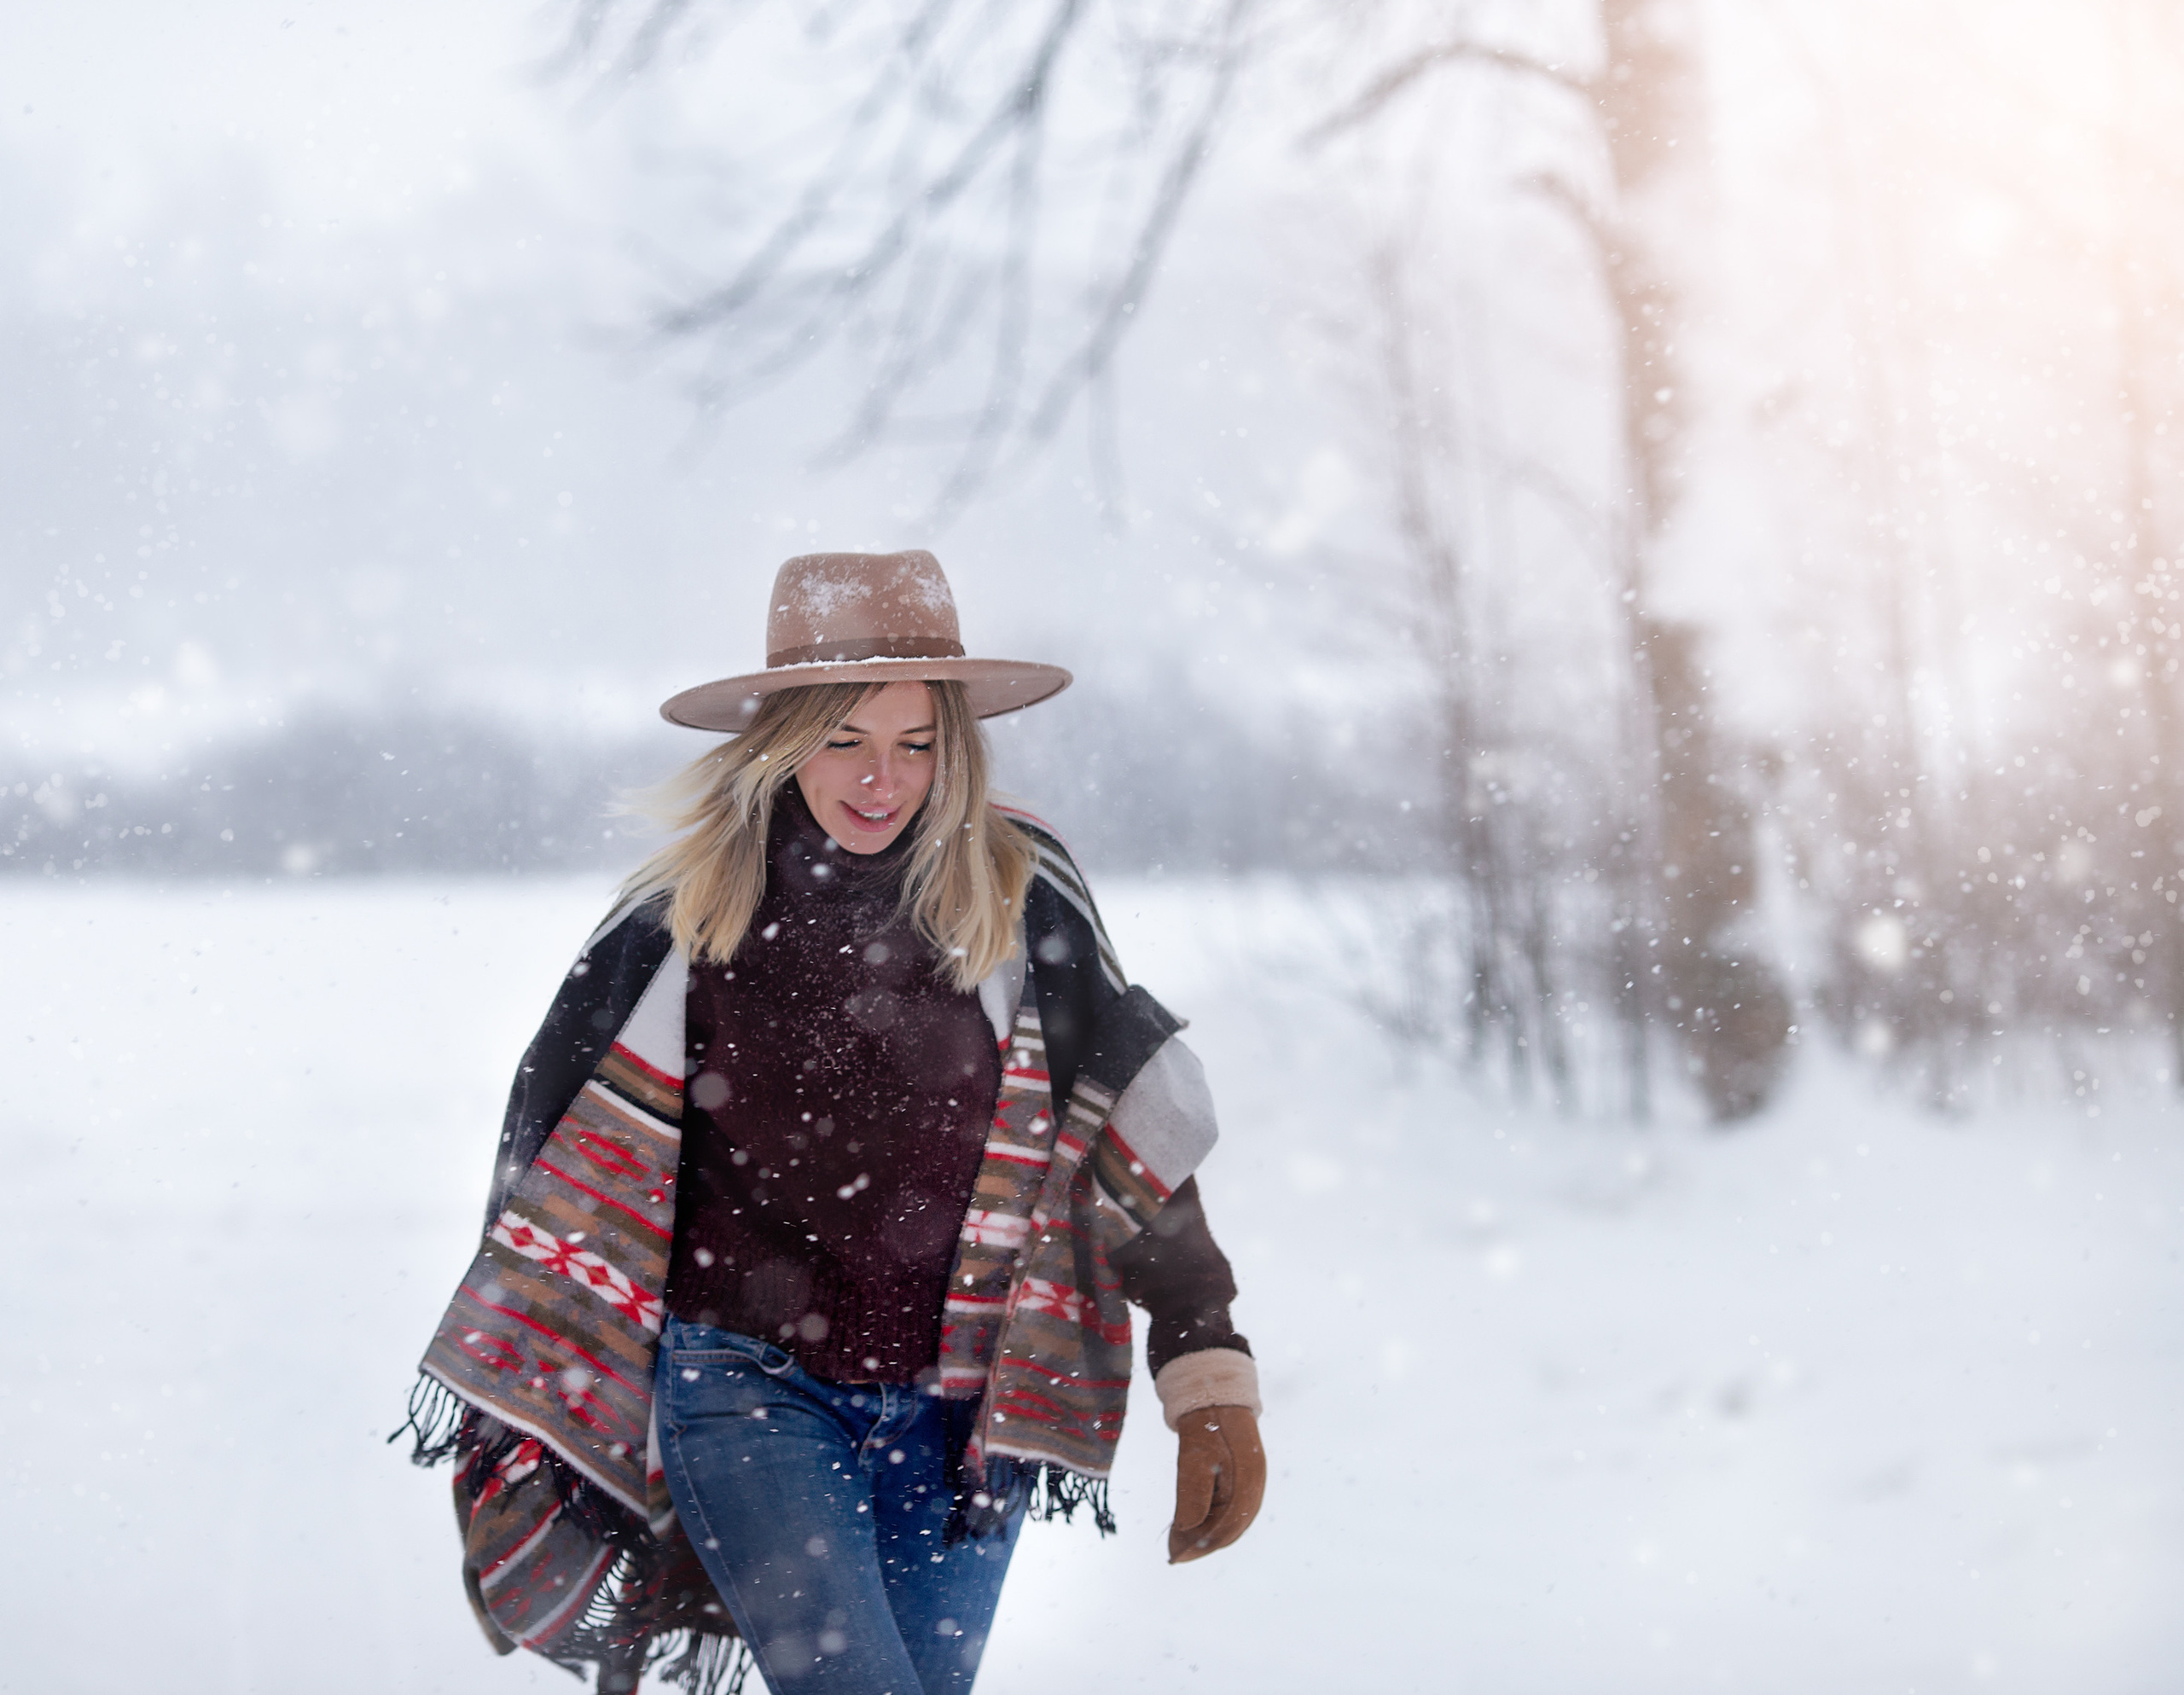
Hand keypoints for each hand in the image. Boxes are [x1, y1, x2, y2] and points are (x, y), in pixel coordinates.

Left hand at [1167, 1404, 1263, 1562]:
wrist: (1217, 1399)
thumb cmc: (1206, 1427)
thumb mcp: (1194, 1458)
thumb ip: (1192, 1495)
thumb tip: (1186, 1532)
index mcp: (1247, 1484)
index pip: (1224, 1529)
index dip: (1198, 1546)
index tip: (1174, 1556)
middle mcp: (1254, 1489)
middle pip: (1229, 1531)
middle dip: (1201, 1545)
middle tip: (1173, 1554)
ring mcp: (1253, 1486)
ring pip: (1231, 1524)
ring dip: (1207, 1536)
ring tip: (1180, 1544)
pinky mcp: (1245, 1482)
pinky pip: (1232, 1512)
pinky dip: (1213, 1523)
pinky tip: (1195, 1526)